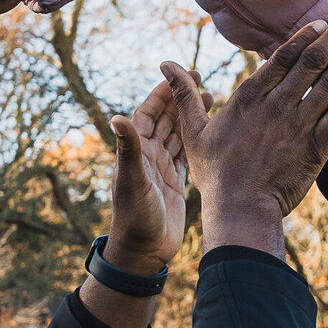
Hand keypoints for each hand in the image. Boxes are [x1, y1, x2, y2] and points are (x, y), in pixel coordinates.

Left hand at [106, 73, 212, 273]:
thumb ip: (128, 149)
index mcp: (137, 151)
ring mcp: (162, 169)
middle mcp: (149, 156)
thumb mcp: (133, 181)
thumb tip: (116, 116)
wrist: (143, 251)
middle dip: (180, 99)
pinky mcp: (176, 182)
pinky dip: (196, 138)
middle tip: (200, 78)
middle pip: (166, 120)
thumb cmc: (134, 218)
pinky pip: (187, 153)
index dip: (163, 94)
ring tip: (210, 96)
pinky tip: (210, 128)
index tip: (178, 75)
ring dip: (191, 116)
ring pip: (178, 134)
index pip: (149, 114)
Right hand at [160, 12, 327, 257]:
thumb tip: (165, 64)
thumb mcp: (194, 131)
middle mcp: (277, 105)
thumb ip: (184, 95)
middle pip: (311, 63)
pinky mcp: (316, 147)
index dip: (304, 37)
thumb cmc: (215, 173)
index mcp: (250, 98)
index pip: (282, 58)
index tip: (323, 20)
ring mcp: (298, 125)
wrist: (239, 208)